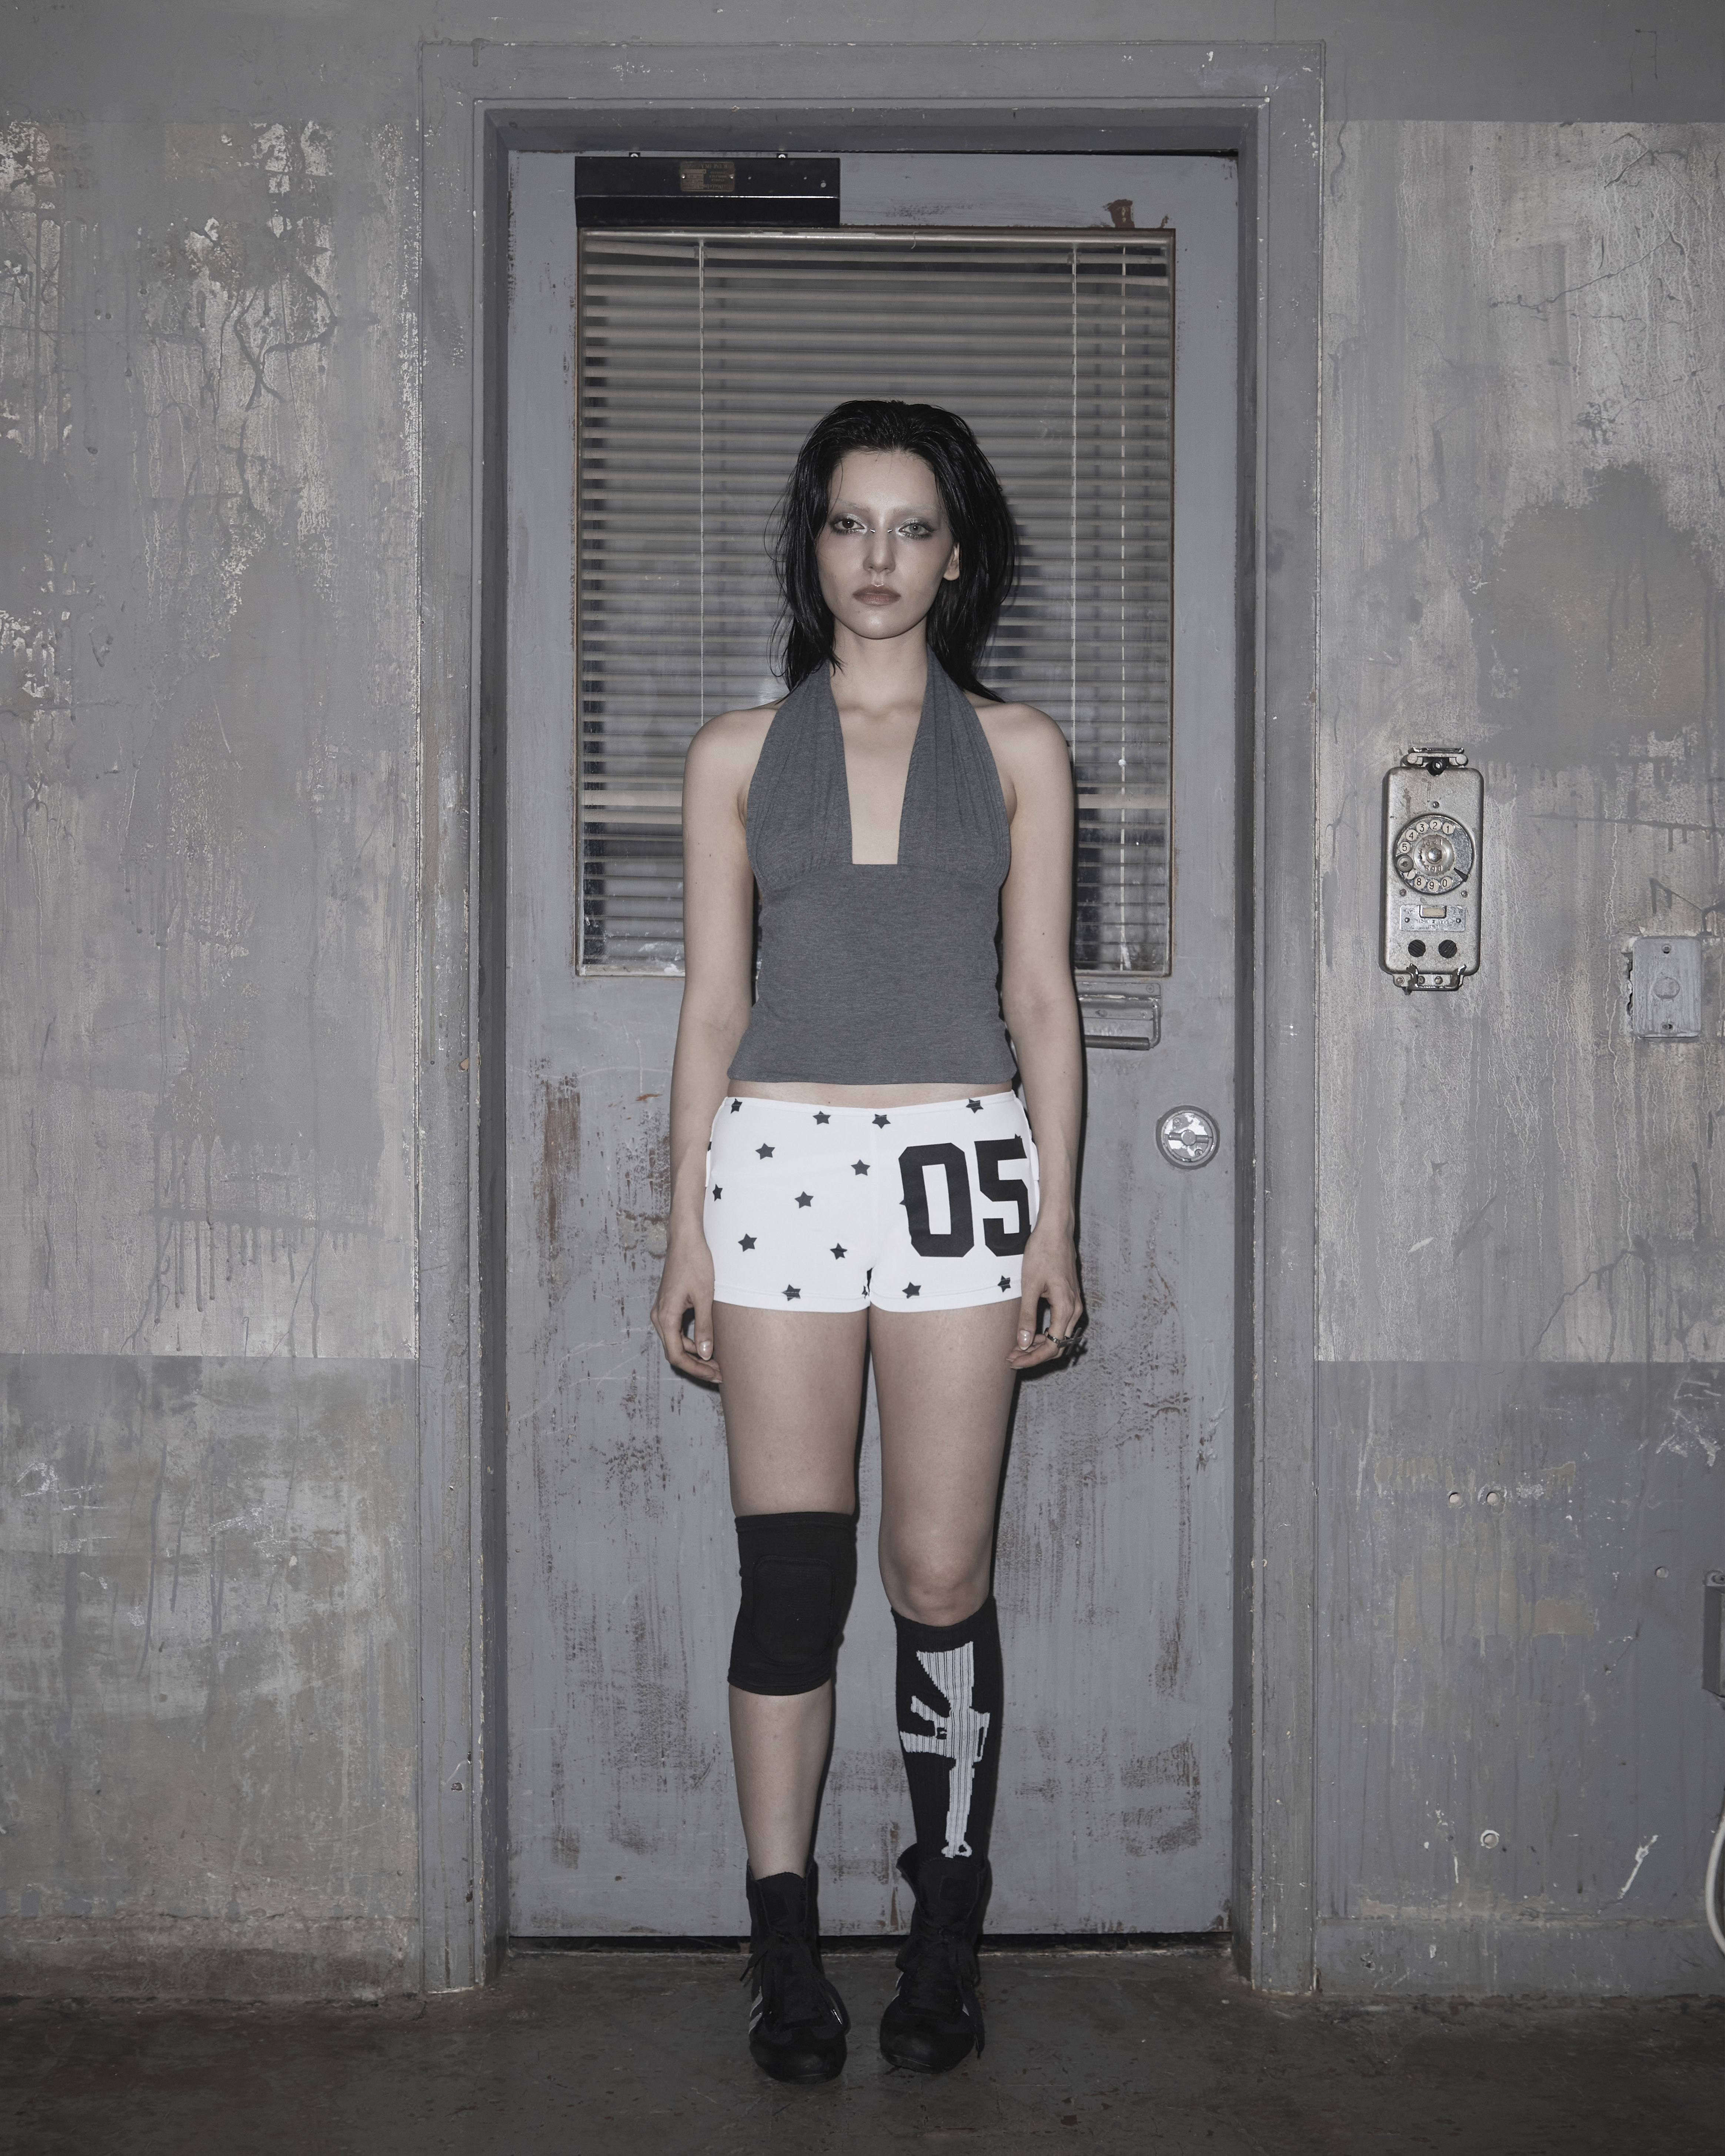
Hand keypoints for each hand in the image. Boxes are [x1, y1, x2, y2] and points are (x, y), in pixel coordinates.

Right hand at [651, 1229, 722, 1384]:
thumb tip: (706, 1354)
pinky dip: (691, 1340)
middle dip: (697, 1365)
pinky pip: (677, 1330)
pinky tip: (708, 1342)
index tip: (715, 1374)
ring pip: (675, 1342)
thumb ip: (704, 1327)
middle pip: (675, 1352)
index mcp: (666, 1316)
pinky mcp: (669, 1305)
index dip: (696, 1369)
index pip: (676, 1355)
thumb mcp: (705, 1297)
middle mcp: (659, 1316)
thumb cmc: (695, 1263)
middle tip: (720, 1372)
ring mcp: (662, 1310)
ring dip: (695, 1354)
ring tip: (717, 1360)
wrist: (686, 1239)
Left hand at [1009, 1221, 1083, 1369]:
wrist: (1056, 1231)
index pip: (1052, 1346)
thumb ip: (1027, 1316)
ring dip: (1039, 1346)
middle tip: (1012, 1358)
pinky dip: (1045, 1334)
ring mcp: (1074, 1304)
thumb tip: (1022, 1343)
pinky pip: (1060, 1325)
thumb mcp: (1030, 1285)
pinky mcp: (1069, 1299)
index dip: (1032, 1358)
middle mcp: (1074, 1309)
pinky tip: (1029, 1333)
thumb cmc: (1042, 1252)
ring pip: (1059, 1337)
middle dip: (1034, 1355)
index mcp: (1065, 1307)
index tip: (1014, 1361)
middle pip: (1057, 1346)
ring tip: (1016, 1347)